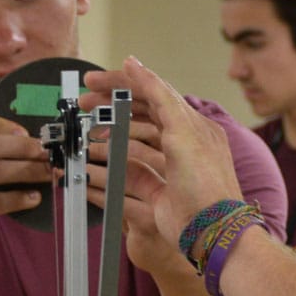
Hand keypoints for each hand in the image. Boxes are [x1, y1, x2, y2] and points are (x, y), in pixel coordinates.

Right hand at [82, 60, 244, 256]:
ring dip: (109, 133)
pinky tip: (95, 160)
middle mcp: (182, 142)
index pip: (153, 93)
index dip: (122, 83)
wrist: (212, 231)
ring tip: (86, 130)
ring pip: (134, 141)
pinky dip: (112, 165)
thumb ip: (158, 95)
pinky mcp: (158, 189)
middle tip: (84, 103)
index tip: (93, 82)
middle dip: (111, 106)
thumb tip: (134, 64)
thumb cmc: (205, 182)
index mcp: (192, 124)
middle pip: (141, 115)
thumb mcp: (182, 130)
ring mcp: (168, 166)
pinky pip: (130, 171)